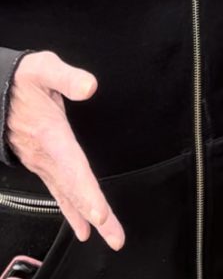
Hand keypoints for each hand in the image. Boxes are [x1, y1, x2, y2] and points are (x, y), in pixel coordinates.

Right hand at [6, 51, 124, 250]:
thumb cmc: (23, 78)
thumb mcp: (43, 69)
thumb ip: (67, 77)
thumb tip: (90, 86)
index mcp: (51, 135)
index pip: (72, 169)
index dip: (86, 193)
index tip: (100, 216)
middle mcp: (46, 156)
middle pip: (74, 190)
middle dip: (95, 214)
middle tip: (115, 238)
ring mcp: (41, 162)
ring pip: (67, 194)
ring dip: (87, 216)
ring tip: (105, 236)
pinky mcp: (41, 162)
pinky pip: (59, 190)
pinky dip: (72, 208)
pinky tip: (82, 224)